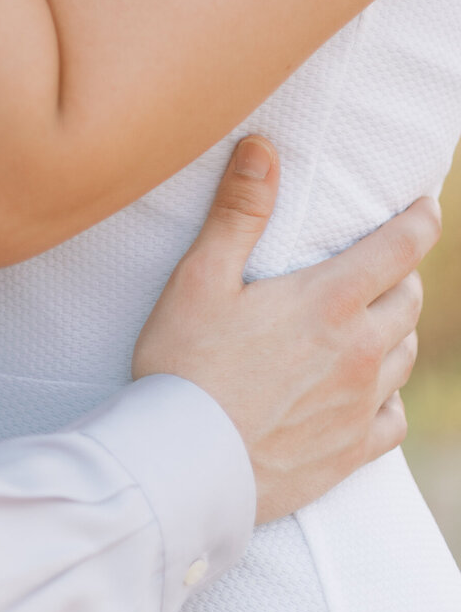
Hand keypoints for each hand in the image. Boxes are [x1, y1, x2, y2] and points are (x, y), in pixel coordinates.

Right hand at [133, 136, 438, 524]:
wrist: (187, 465)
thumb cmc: (185, 365)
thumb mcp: (200, 277)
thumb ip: (239, 211)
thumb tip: (262, 146)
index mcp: (328, 302)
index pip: (399, 248)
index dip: (420, 220)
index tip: (428, 205)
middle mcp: (359, 352)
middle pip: (409, 300)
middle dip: (403, 274)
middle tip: (383, 262)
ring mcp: (359, 405)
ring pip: (406, 355)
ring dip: (397, 329)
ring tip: (372, 320)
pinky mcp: (351, 452)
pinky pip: (394, 418)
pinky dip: (388, 395)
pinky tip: (366, 391)